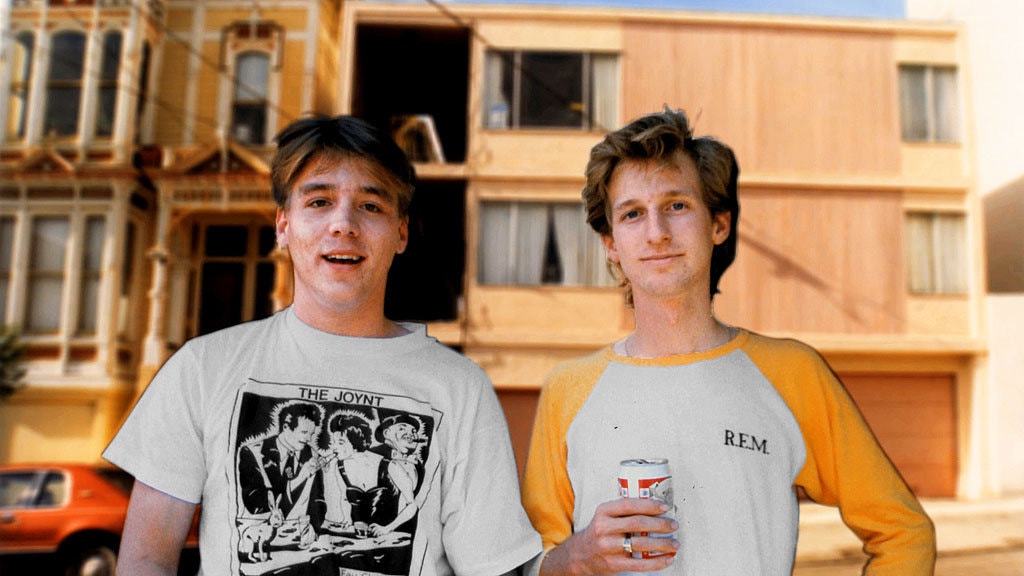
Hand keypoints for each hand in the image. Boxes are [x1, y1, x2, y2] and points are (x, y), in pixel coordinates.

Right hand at [540, 498, 677, 575]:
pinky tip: (668, 558)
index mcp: (603, 512)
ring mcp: (608, 547)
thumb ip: (624, 510)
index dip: (649, 505)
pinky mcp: (614, 564)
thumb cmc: (600, 532)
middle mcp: (604, 528)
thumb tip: (656, 505)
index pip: (628, 505)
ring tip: (674, 543)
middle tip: (673, 525)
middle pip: (637, 524)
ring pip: (640, 544)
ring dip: (662, 544)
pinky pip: (640, 564)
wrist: (581, 554)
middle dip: (660, 524)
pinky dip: (657, 562)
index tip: (664, 507)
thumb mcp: (605, 516)